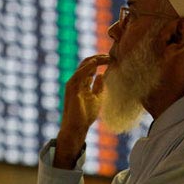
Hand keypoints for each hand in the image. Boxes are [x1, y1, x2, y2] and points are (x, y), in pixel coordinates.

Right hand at [54, 54, 109, 168]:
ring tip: (107, 57)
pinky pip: (79, 74)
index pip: (91, 67)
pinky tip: (95, 63)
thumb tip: (102, 74)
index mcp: (82, 83)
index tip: (112, 58)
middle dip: (99, 58)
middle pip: (87, 64)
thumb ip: (98, 86)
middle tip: (111, 55)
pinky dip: (87, 67)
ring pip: (83, 66)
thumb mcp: (97, 98)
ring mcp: (73, 83)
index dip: (101, 61)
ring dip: (95, 60)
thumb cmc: (85, 115)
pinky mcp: (71, 88)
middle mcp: (77, 81)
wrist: (77, 127)